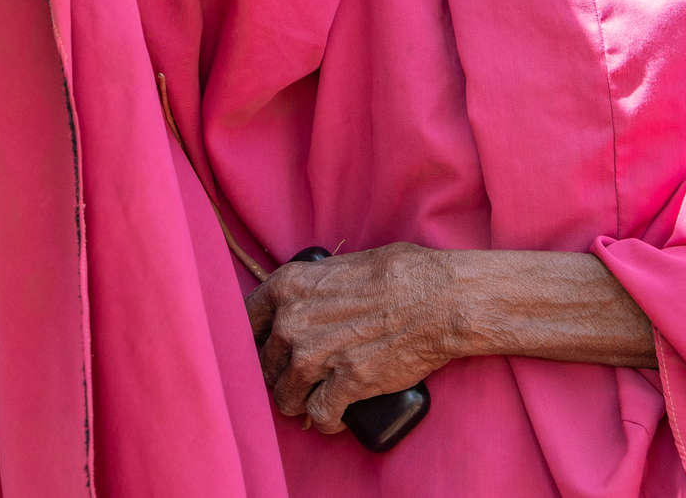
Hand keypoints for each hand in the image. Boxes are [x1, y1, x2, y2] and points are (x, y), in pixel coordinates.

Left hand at [243, 243, 458, 434]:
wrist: (438, 298)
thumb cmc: (399, 274)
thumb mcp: (342, 265)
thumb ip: (314, 287)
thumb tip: (308, 299)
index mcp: (288, 286)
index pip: (246, 320)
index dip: (255, 339)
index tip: (266, 348)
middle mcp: (292, 322)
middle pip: (265, 363)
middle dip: (279, 374)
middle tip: (296, 378)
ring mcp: (315, 356)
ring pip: (285, 396)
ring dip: (297, 402)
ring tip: (311, 400)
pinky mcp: (344, 384)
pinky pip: (319, 415)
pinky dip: (325, 421)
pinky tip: (333, 418)